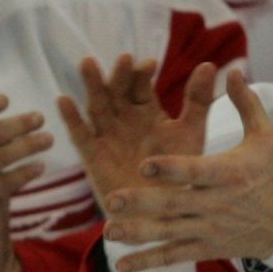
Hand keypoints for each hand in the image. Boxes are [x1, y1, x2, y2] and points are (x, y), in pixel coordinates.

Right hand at [55, 54, 217, 205]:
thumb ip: (197, 101)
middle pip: (117, 90)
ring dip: (91, 85)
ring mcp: (106, 134)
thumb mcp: (191, 133)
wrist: (163, 211)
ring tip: (88, 63)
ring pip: (96, 105)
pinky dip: (71, 118)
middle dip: (118, 75)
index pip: (141, 85)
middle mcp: (124, 118)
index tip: (149, 64)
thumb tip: (208, 64)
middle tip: (123, 60)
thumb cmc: (180, 172)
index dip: (143, 73)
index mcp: (147, 110)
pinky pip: (80, 134)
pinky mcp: (92, 154)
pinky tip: (64, 100)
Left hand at [89, 79, 272, 269]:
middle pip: (175, 204)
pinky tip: (122, 265)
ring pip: (169, 233)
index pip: (195, 172)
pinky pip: (174, 257)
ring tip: (108, 231)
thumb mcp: (266, 137)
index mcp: (229, 174)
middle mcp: (216, 204)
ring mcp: (209, 229)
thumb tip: (233, 69)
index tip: (144, 164)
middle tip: (112, 198)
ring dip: (138, 234)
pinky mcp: (206, 248)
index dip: (171, 169)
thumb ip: (245, 104)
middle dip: (143, 203)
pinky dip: (148, 262)